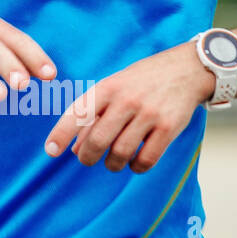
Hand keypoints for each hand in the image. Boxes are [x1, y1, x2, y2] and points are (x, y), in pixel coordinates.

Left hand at [43, 42, 214, 172]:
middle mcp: (126, 100)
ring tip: (112, 162)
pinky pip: (147, 159)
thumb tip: (74, 148)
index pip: (78, 113)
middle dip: (87, 157)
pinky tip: (134, 163)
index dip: (61, 133)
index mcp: (107, 88)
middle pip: (98, 140)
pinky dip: (136, 167)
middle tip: (87, 160)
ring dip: (112, 164)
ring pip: (121, 153)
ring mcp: (148, 114)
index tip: (50, 151)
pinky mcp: (169, 127)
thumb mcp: (113, 88)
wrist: (185, 70)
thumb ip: (94, 115)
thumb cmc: (141, 81)